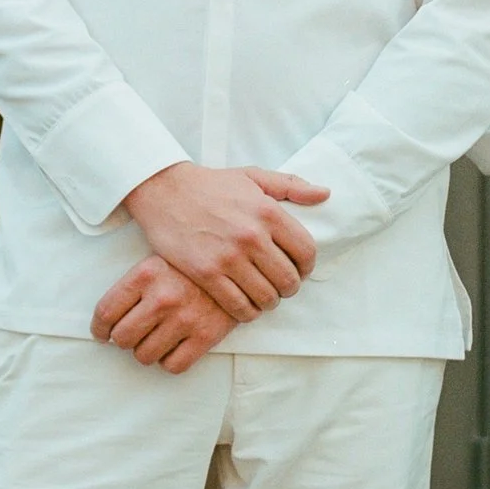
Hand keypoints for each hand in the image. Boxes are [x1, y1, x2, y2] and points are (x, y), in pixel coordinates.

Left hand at [92, 258, 234, 372]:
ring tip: (156, 337)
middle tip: (134, 333)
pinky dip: (169, 360)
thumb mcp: (158, 261)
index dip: (99, 328)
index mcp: (146, 274)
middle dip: (124, 339)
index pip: (106, 312)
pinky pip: (173, 366)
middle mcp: (163, 297)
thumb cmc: (191, 266)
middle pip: (122, 338)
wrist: (239, 266)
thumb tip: (105, 324)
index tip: (102, 333)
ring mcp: (185, 318)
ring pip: (145, 356)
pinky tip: (174, 346)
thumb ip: (133, 286)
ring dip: (146, 350)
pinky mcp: (206, 336)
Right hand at [120, 162, 328, 321]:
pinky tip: (245, 306)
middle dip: (289, 287)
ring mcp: (229, 258)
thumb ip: (292, 185)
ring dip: (269, 302)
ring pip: (266, 297)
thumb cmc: (211, 184)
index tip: (300, 269)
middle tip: (280, 286)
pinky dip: (247, 312)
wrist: (165, 191)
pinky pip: (238, 306)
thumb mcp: (253, 176)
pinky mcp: (207, 274)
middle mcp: (252, 236)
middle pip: (289, 279)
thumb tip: (324, 194)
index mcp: (268, 212)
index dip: (308, 266)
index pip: (306, 252)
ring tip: (263, 296)